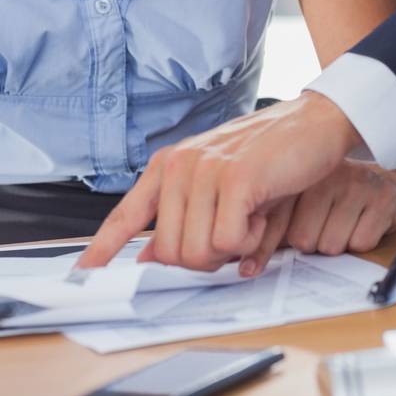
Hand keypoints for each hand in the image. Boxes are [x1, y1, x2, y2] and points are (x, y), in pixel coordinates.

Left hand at [78, 92, 363, 272]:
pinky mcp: (235, 180)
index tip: (82, 273)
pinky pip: (228, 241)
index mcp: (169, 167)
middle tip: (231, 235)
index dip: (102, 248)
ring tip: (248, 219)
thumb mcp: (217, 185)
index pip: (125, 214)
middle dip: (203, 259)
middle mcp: (180, 167)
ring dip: (229, 251)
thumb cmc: (269, 157)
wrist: (313, 123)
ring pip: (196, 252)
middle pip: (168, 253)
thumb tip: (149, 258)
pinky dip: (250, 242)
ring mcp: (205, 171)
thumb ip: (182, 217)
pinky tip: (260, 214)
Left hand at [241, 157, 395, 275]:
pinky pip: (361, 242)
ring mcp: (355, 184)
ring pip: (332, 245)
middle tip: (324, 228)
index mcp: (301, 177)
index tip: (248, 268)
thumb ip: (273, 224)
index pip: (276, 222)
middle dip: (313, 244)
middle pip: (304, 240)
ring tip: (344, 224)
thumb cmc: (336, 200)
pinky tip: (362, 224)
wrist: (384, 181)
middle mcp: (326, 177)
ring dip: (337, 245)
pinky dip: (361, 242)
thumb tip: (244, 264)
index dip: (263, 249)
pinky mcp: (382, 197)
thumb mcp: (303, 202)